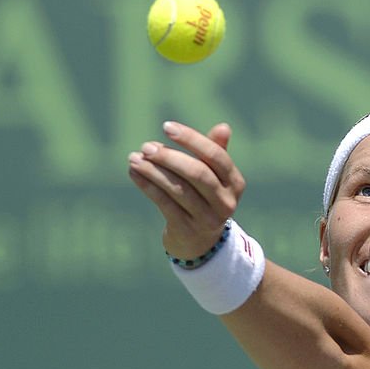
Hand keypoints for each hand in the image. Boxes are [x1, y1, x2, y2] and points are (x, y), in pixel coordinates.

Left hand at [127, 121, 246, 259]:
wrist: (199, 241)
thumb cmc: (204, 197)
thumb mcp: (213, 176)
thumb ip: (215, 151)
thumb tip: (224, 127)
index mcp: (235, 183)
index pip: (216, 156)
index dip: (192, 139)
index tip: (166, 126)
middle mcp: (226, 202)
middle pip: (198, 174)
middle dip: (170, 158)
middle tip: (146, 147)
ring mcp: (208, 218)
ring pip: (179, 189)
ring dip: (153, 171)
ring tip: (134, 158)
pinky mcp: (187, 229)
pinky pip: (165, 204)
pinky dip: (148, 186)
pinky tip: (134, 173)